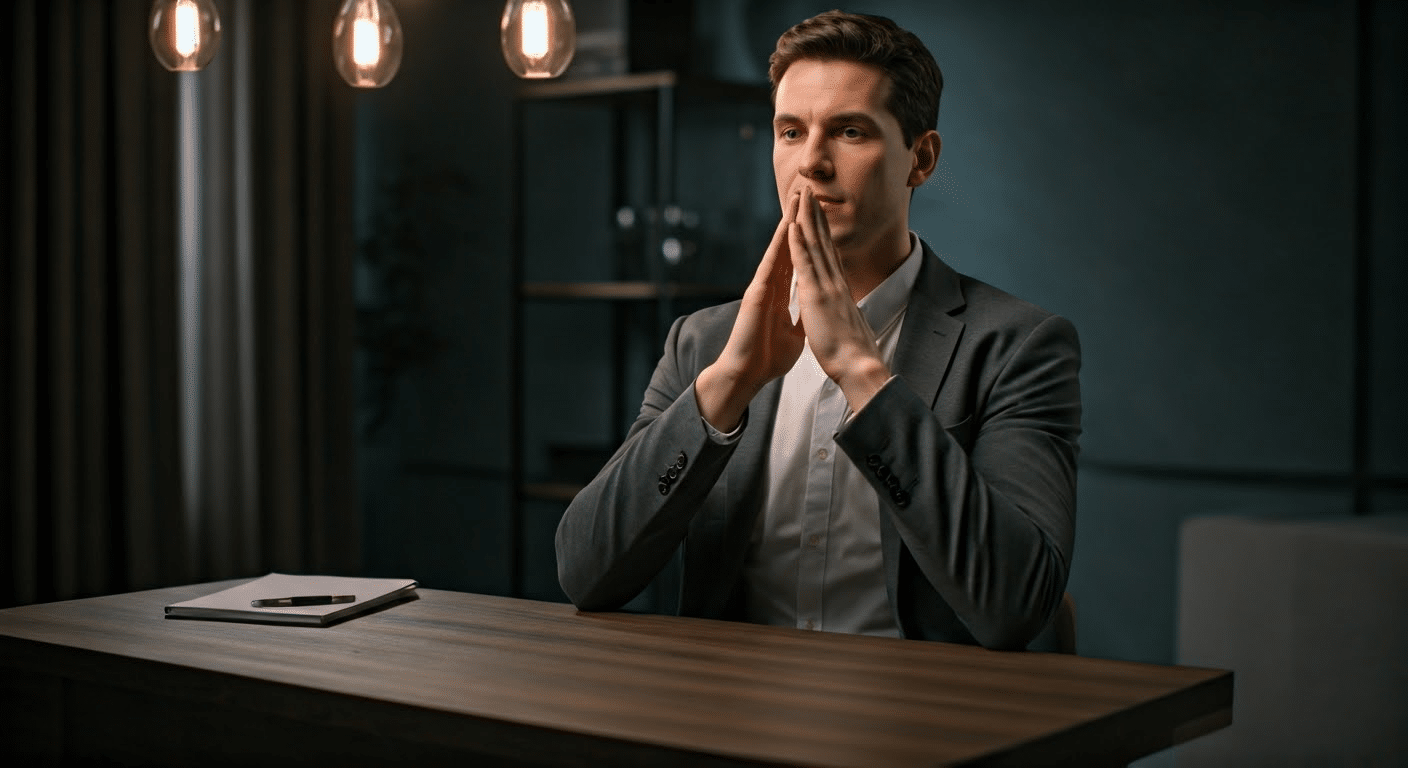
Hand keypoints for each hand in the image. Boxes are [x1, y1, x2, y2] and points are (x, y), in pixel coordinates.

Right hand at [696, 193, 805, 429]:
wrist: (748, 373)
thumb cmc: (768, 358)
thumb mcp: (796, 335)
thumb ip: (802, 318)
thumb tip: (815, 312)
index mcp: (782, 294)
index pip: (798, 259)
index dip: (809, 238)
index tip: (820, 218)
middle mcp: (772, 285)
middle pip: (789, 246)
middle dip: (799, 220)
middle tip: (808, 193)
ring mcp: (763, 286)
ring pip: (778, 248)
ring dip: (788, 222)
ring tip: (797, 198)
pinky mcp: (756, 293)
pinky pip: (770, 263)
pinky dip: (778, 244)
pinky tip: (785, 226)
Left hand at [789, 187, 890, 410]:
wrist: (859, 366)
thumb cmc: (853, 354)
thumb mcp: (847, 328)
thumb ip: (843, 315)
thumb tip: (844, 313)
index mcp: (840, 291)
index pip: (829, 255)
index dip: (823, 232)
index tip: (818, 214)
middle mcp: (835, 283)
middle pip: (824, 241)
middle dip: (816, 215)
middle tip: (810, 191)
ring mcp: (827, 287)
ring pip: (815, 245)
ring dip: (806, 219)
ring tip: (801, 196)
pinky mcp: (816, 296)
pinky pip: (805, 264)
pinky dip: (799, 243)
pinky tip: (792, 225)